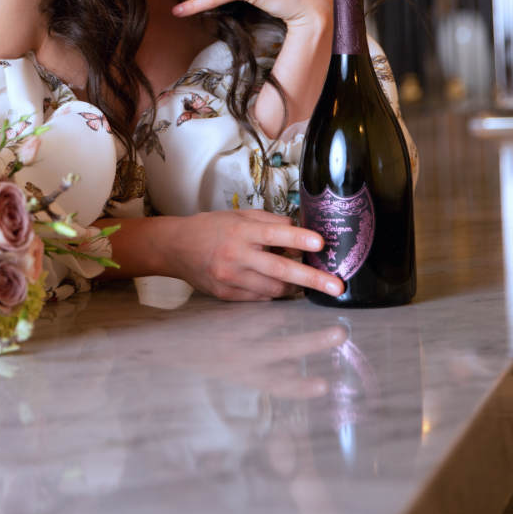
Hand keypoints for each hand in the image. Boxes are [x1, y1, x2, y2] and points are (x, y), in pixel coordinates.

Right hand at [170, 209, 344, 301]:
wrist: (176, 247)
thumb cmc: (211, 228)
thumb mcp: (239, 216)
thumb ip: (270, 222)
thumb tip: (300, 230)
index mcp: (240, 232)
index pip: (273, 233)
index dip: (298, 238)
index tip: (320, 242)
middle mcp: (236, 256)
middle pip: (279, 269)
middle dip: (312, 278)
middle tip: (336, 286)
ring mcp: (231, 279)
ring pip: (274, 287)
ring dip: (294, 285)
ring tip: (307, 281)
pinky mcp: (227, 295)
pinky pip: (261, 297)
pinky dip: (274, 291)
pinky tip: (279, 284)